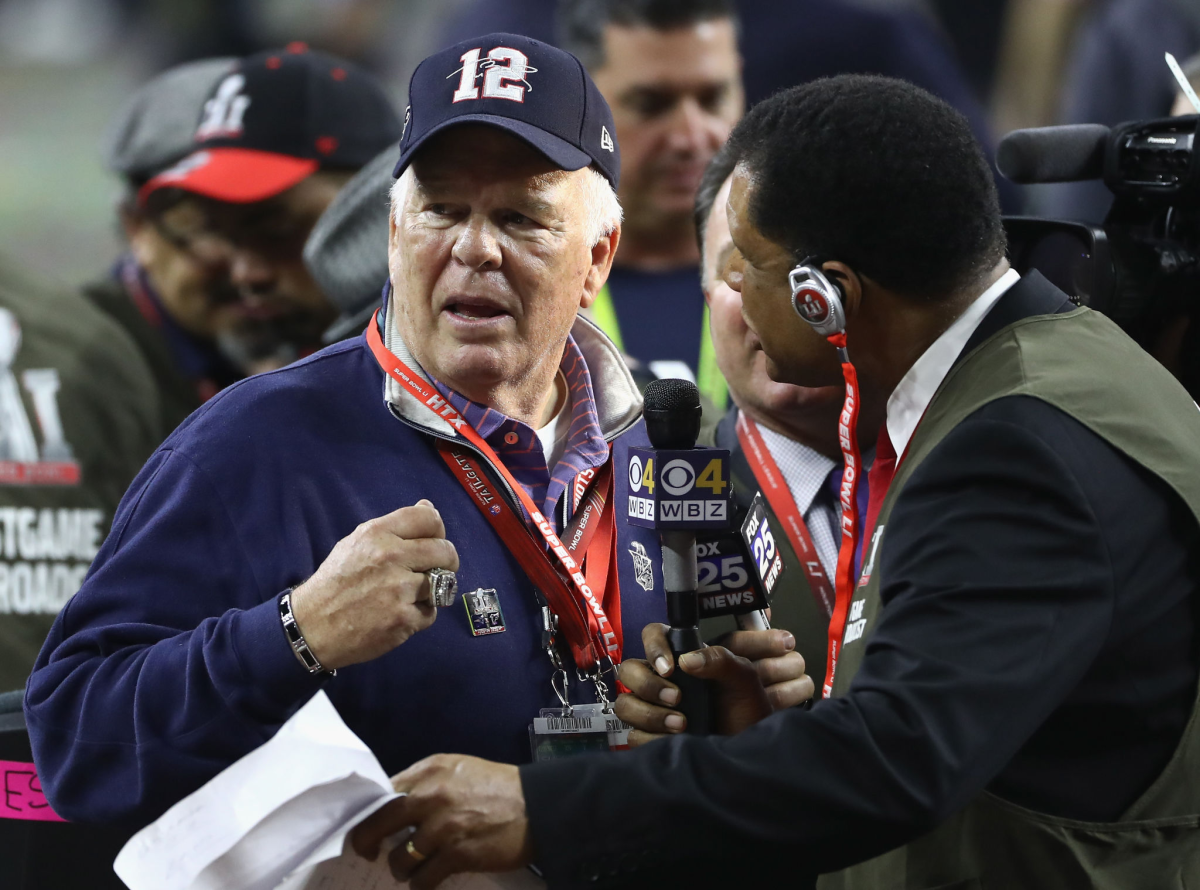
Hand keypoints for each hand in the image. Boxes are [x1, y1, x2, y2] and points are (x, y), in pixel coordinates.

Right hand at [290, 500, 458, 669]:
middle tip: (433, 570)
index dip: (437, 530)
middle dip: (447, 560)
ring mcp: (399, 590)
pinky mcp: (404, 619)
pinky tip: (400, 614)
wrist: (312, 627)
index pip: (428, 519)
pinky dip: (420, 614)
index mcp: (377, 534)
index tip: (433, 541)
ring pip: (443, 582)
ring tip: (410, 594)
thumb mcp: (356, 543)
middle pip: (445, 550)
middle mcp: (390, 557)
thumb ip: (395, 527)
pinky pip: (431, 612)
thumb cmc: (336, 583)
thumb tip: (428, 506)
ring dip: (432, 589)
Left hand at [351, 754, 532, 889]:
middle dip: (366, 843)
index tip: (365, 825)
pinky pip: (422, 879)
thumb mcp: (458, 769)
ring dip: (401, 868)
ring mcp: (443, 827)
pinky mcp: (457, 855)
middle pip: (379, 824)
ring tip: (411, 868)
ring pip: (399, 859)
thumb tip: (392, 803)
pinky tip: (427, 881)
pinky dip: (421, 884)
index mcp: (430, 769)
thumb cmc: (497, 787)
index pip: (383, 791)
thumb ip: (425, 782)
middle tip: (368, 852)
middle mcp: (431, 795)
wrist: (538, 806)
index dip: (368, 812)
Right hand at [615, 623, 812, 745]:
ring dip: (650, 714)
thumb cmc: (747, 710)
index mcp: (681, 659)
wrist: (748, 751)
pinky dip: (652, 738)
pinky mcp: (650, 736)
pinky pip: (633, 735)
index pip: (652, 635)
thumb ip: (719, 659)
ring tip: (681, 724)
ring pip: (625, 704)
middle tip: (677, 698)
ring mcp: (652, 709)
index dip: (653, 646)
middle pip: (628, 671)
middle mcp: (661, 681)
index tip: (670, 667)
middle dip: (648, 684)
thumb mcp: (743, 677)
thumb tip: (687, 660)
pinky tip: (675, 740)